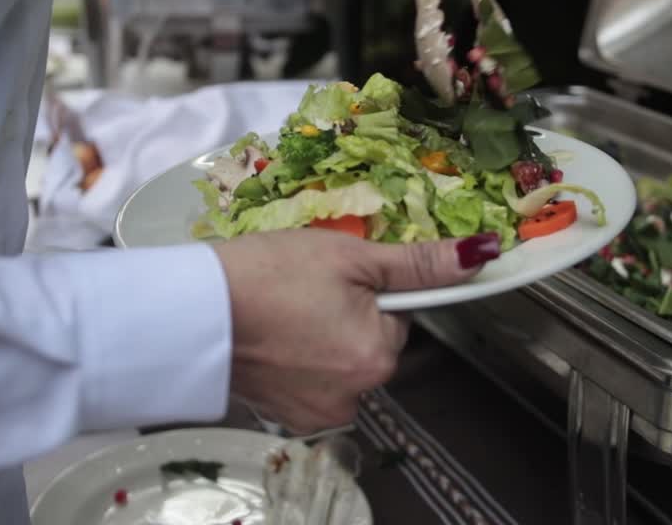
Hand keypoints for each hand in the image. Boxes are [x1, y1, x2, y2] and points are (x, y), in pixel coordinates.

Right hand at [212, 229, 500, 433]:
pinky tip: (271, 338)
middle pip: (369, 345)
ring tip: (281, 312)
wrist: (189, 311)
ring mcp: (317, 411)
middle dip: (344, 317)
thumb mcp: (349, 256)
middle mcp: (354, 395)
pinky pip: (310, 383)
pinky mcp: (285, 415)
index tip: (332, 278)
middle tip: (301, 290)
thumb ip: (418, 263)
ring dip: (320, 340)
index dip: (369, 291)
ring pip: (339, 364)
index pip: (397, 319)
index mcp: (376, 356)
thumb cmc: (264, 275)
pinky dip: (297, 362)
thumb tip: (481, 255)